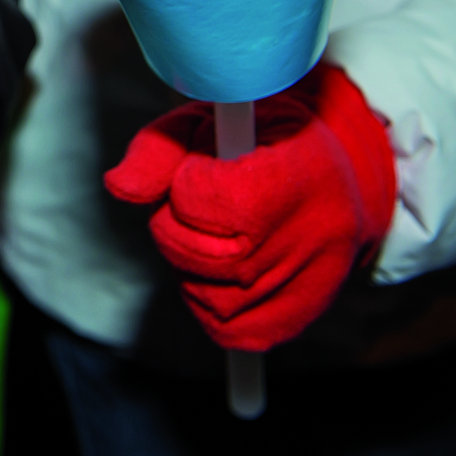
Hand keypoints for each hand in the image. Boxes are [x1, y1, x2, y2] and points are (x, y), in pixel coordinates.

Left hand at [105, 63, 395, 350]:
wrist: (334, 174)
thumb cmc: (255, 143)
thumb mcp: (206, 123)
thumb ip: (158, 149)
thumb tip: (120, 187)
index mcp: (301, 171)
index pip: (215, 201)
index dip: (187, 187)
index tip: (198, 172)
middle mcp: (319, 232)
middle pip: (207, 257)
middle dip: (176, 231)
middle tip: (190, 209)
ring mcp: (318, 280)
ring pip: (211, 299)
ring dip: (188, 269)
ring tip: (209, 235)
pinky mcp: (304, 315)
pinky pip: (231, 332)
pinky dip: (207, 305)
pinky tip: (217, 271)